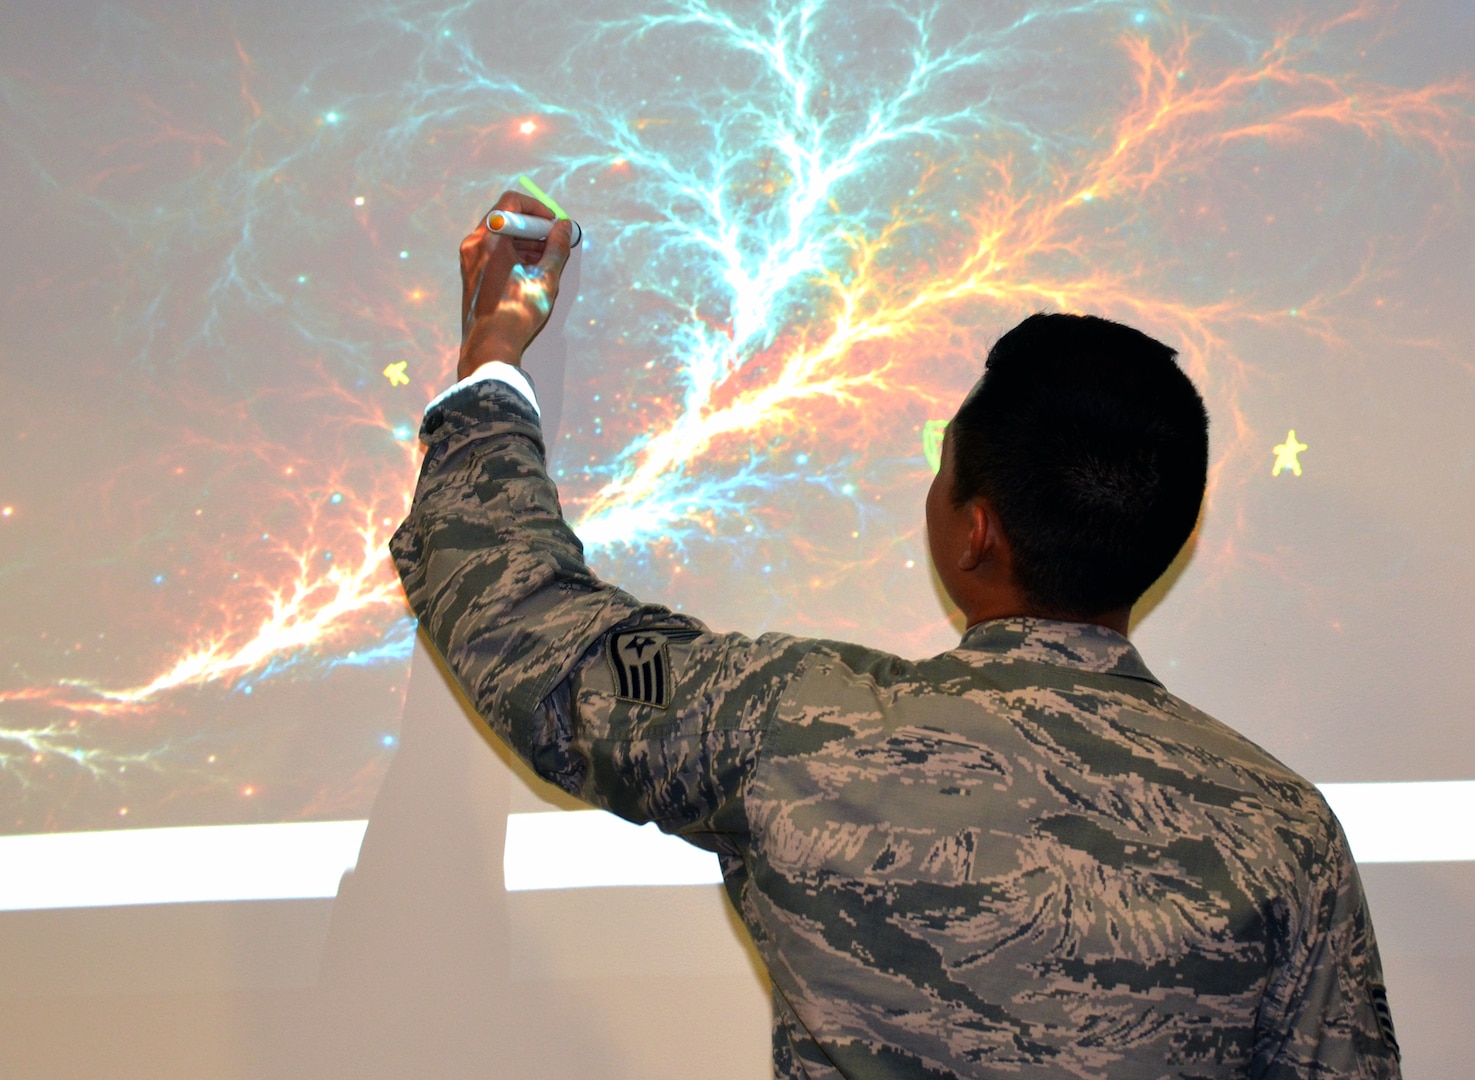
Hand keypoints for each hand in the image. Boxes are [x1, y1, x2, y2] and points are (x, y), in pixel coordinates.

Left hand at [457, 191, 572, 379]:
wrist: (490, 346)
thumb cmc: (515, 314)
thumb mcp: (546, 277)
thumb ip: (557, 247)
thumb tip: (564, 228)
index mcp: (489, 239)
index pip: (512, 202)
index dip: (538, 209)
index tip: (553, 224)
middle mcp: (474, 244)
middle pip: (505, 217)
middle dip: (533, 226)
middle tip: (554, 241)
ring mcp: (469, 260)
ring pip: (500, 235)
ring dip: (524, 241)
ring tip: (546, 259)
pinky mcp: (471, 274)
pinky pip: (493, 251)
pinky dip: (513, 253)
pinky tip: (530, 271)